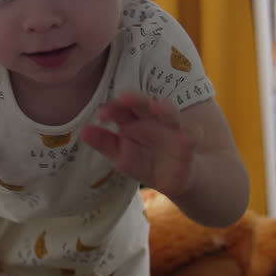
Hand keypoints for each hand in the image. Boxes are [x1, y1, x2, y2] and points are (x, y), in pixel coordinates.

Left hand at [81, 91, 202, 200]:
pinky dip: (191, 134)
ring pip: (169, 113)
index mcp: (133, 121)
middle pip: (144, 104)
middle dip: (135, 99)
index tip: (101, 114)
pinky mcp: (188, 143)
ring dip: (164, 108)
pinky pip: (192, 136)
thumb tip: (83, 131)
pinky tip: (187, 137)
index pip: (122, 109)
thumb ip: (105, 143)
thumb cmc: (145, 162)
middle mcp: (152, 120)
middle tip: (124, 97)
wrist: (176, 178)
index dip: (112, 108)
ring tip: (157, 106)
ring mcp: (171, 129)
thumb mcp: (121, 156)